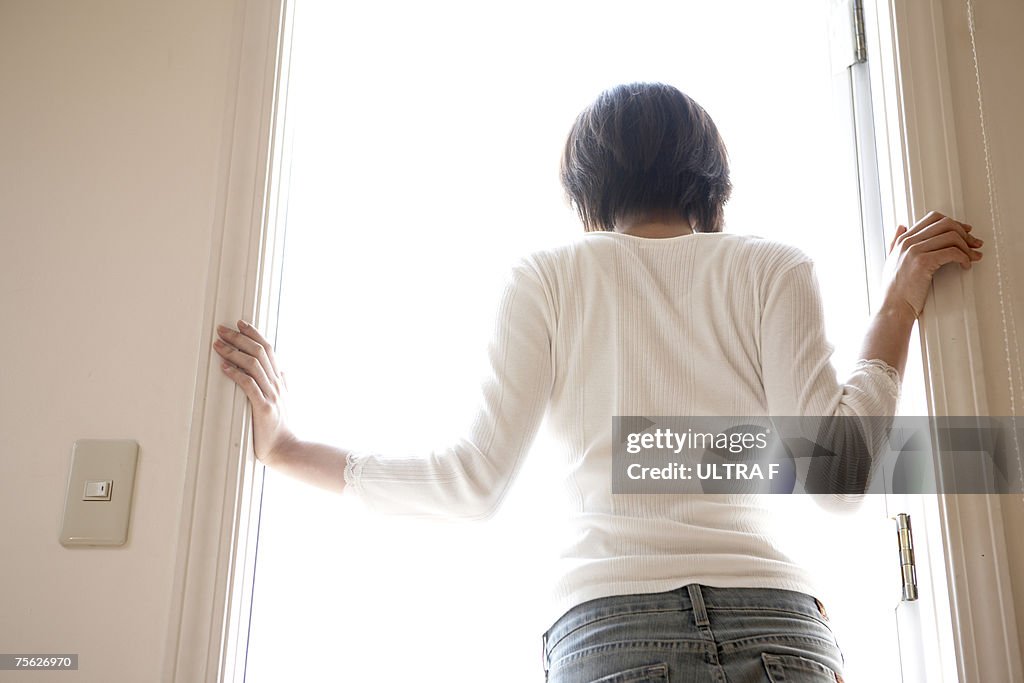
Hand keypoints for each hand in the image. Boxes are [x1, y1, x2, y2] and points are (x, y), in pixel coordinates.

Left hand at [214, 320, 295, 464]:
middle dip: (239, 338)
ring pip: (253, 365)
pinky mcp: (263, 408)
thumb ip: (279, 383)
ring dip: (234, 352)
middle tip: (221, 330)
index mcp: (280, 379)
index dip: (254, 334)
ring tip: (218, 345)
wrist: (285, 448)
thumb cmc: (279, 427)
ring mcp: (271, 395)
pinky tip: (224, 368)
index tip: (240, 323)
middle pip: (259, 352)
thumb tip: (278, 369)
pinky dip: (236, 374)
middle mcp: (277, 384)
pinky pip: (249, 386)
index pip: (268, 349)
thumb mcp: (282, 400)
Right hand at [881, 210, 983, 317]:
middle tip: (973, 244)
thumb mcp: (891, 260)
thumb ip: (895, 242)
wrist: (893, 308)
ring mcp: (914, 251)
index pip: (933, 218)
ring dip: (967, 246)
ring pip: (951, 236)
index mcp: (902, 240)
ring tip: (972, 257)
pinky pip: (952, 252)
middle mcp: (908, 242)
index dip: (954, 223)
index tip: (965, 232)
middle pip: (945, 223)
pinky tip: (965, 265)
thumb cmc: (895, 291)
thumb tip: (901, 226)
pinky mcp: (923, 262)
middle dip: (964, 233)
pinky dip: (964, 257)